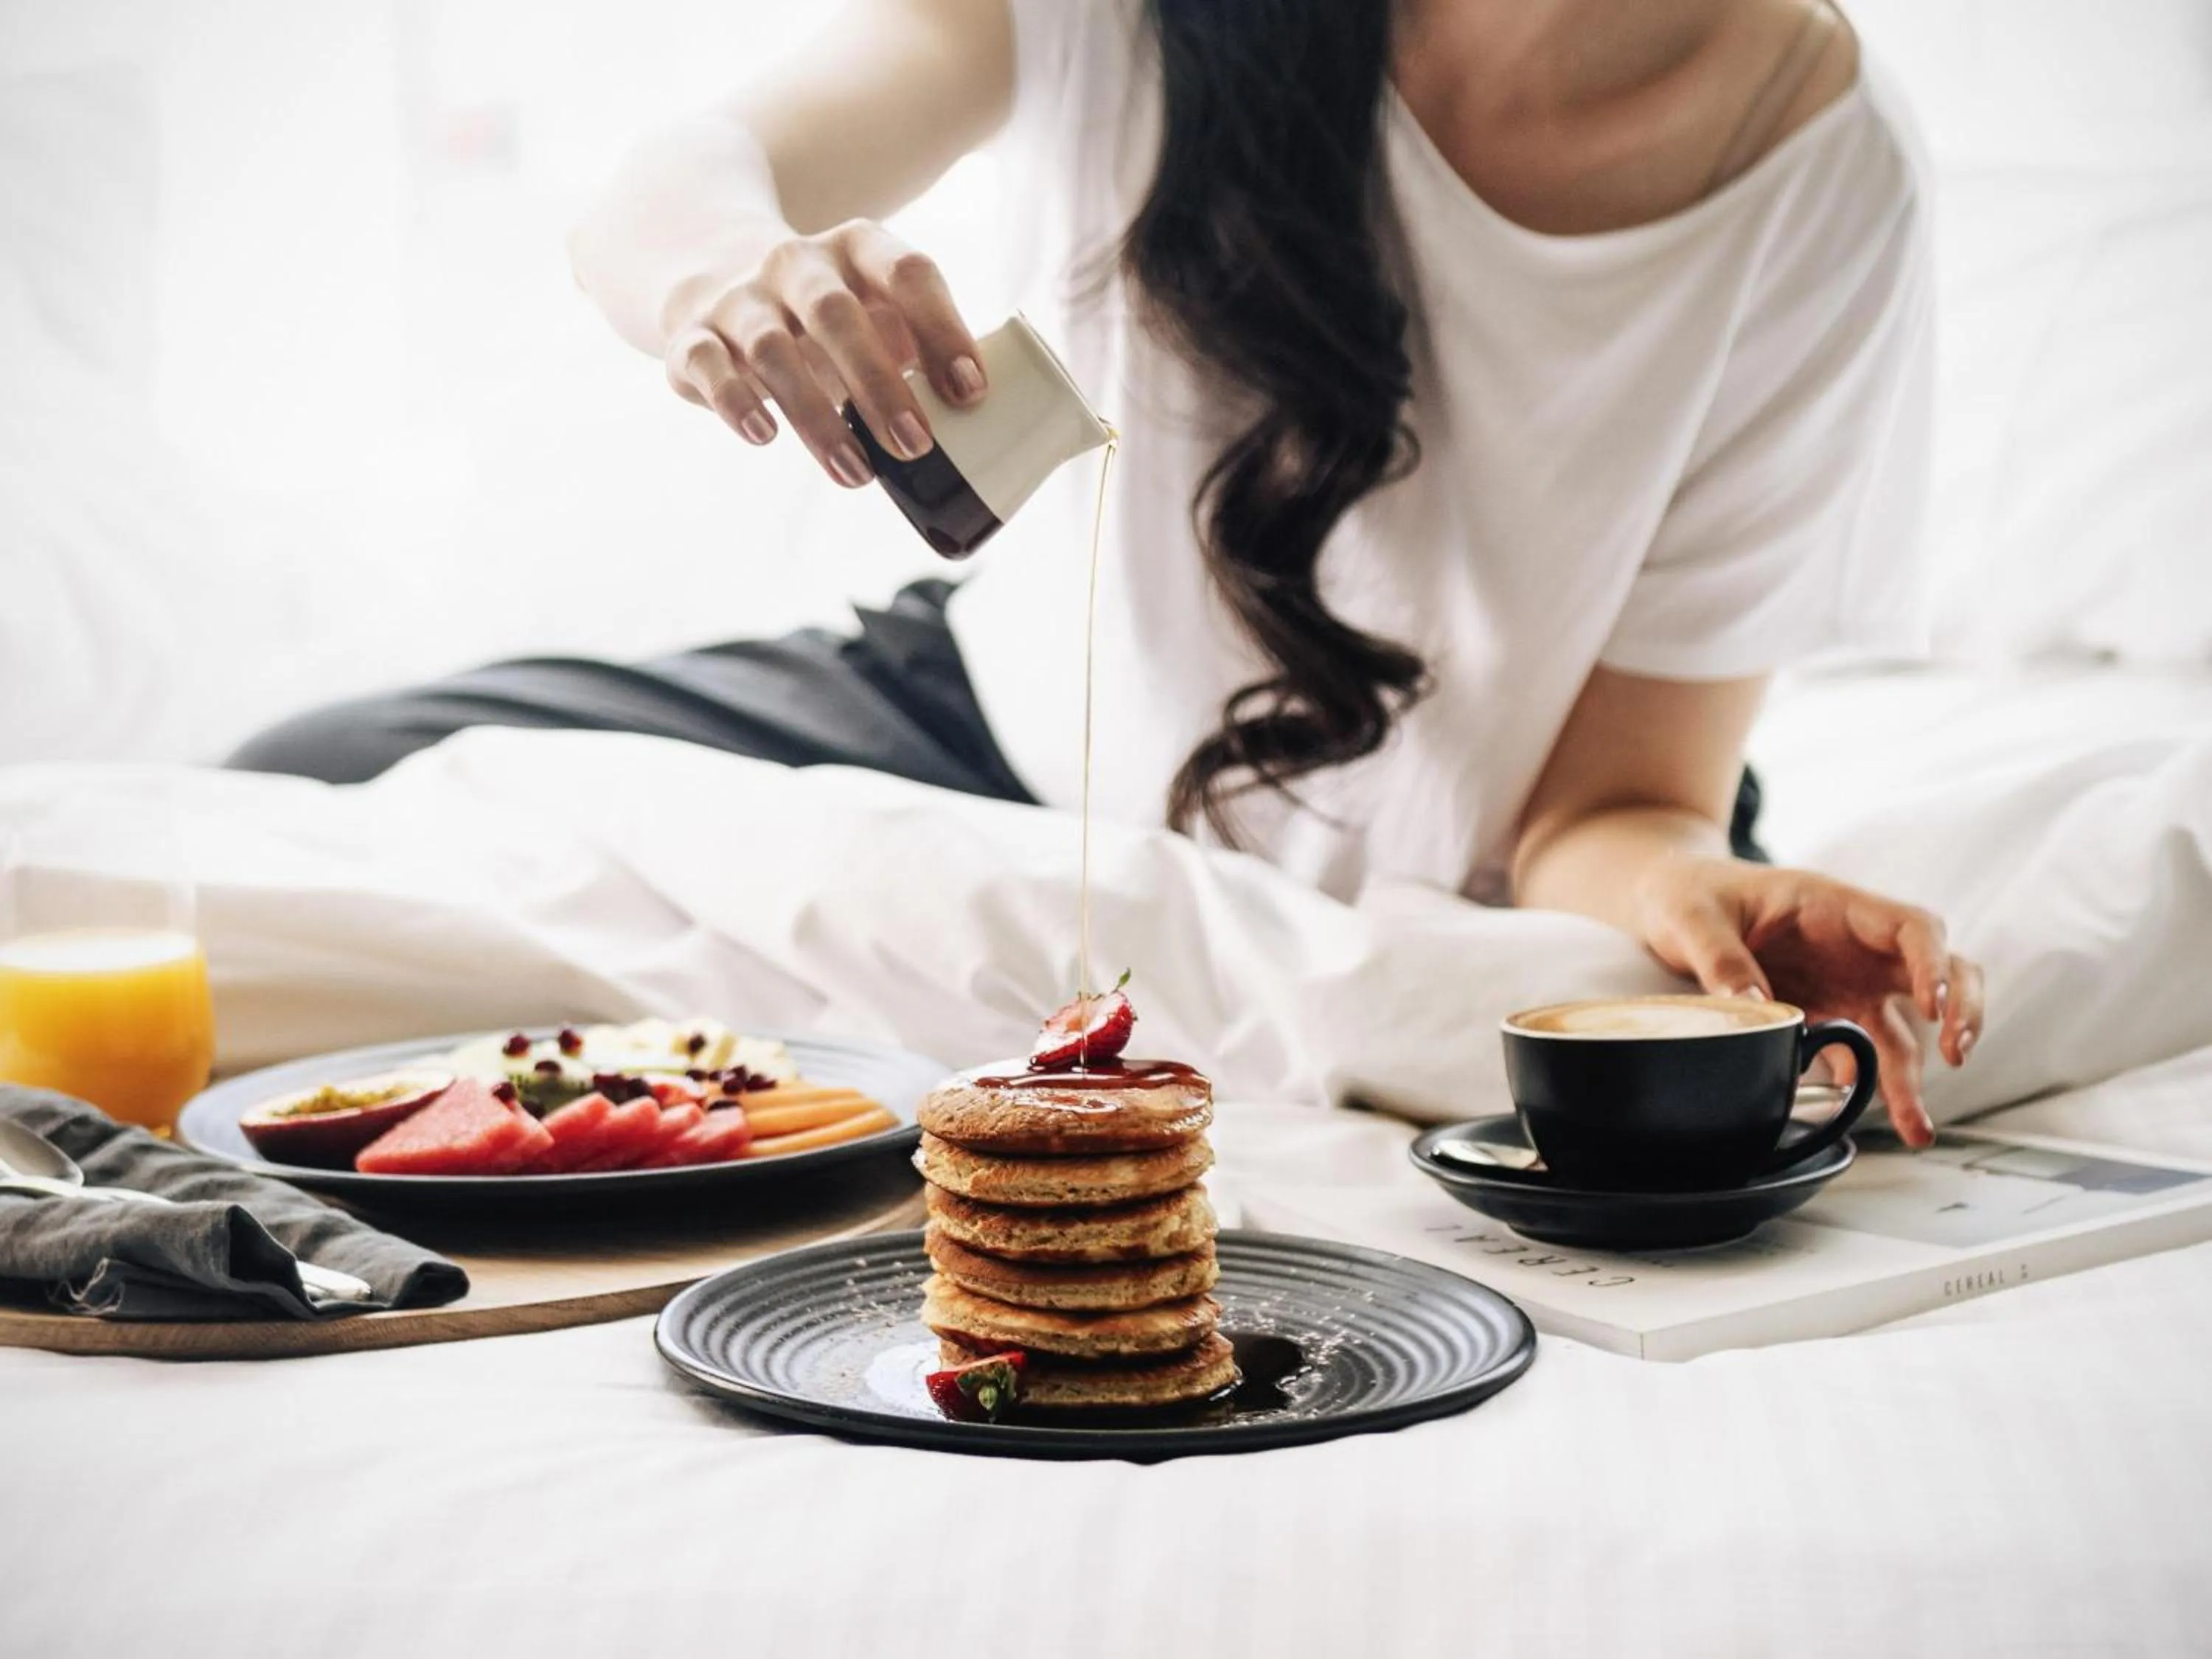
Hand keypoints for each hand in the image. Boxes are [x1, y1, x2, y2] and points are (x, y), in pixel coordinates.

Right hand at [661, 219, 986, 488]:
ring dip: (817, 417)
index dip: (943, 330)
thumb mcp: (875, 311)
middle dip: (879, 383)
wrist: (711, 273)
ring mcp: (738, 298)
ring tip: (857, 474)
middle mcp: (794, 264)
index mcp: (856, 248)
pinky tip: (765, 436)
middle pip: (836, 313)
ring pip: (772, 350)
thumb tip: (977, 425)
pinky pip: (706, 364)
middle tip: (915, 446)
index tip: (971, 393)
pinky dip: (734, 401)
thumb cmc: (824, 315)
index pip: (906, 273)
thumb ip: (918, 353)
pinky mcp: (691, 336)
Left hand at [1634, 857, 1985, 1147]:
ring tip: (1916, 1129)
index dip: (1933, 964)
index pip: (1911, 927)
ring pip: (1904, 1026)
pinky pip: (1860, 1050)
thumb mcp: (1692, 919)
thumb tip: (1754, 1009)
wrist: (1673, 901)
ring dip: (1914, 1075)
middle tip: (1958, 1055)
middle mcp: (1856, 946)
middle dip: (1962, 1011)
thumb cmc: (1691, 894)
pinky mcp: (1828, 1012)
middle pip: (1941, 971)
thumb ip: (1720, 959)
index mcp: (1835, 906)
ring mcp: (1847, 981)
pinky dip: (1865, 1081)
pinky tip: (1856, 1110)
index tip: (1932, 1006)